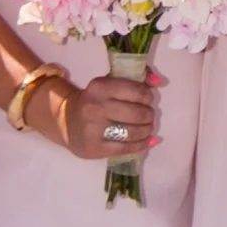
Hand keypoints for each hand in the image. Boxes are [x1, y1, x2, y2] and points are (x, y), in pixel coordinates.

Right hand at [43, 68, 164, 162]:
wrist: (66, 121)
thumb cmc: (95, 100)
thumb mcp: (111, 83)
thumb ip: (137, 78)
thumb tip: (160, 81)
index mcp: (100, 86)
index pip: (138, 91)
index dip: (148, 97)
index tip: (147, 100)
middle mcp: (96, 106)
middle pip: (138, 113)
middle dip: (149, 115)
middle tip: (148, 116)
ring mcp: (94, 128)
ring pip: (133, 132)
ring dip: (147, 130)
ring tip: (147, 128)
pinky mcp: (94, 147)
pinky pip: (126, 148)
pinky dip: (141, 145)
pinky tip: (148, 141)